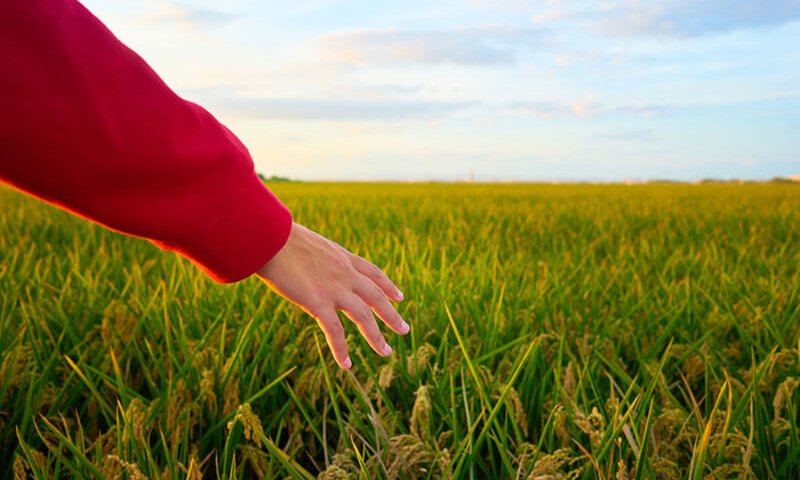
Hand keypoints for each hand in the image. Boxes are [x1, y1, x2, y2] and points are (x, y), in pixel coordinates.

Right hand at [256, 222, 407, 369]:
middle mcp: (345, 273)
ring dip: (376, 337)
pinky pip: (335, 331)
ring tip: (386, 352)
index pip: (373, 273)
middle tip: (404, 329)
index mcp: (343, 257)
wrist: (269, 237)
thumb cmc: (278, 237)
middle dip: (391, 315)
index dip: (388, 286)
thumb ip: (316, 256)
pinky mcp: (318, 303)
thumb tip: (307, 261)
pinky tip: (347, 365)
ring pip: (364, 317)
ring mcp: (334, 289)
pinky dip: (341, 350)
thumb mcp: (308, 244)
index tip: (399, 297)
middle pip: (376, 297)